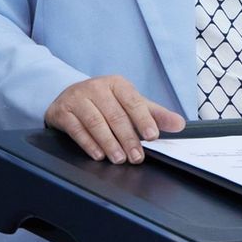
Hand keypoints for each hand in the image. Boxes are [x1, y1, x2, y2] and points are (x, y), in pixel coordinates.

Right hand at [45, 75, 185, 163]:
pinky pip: (77, 129)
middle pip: (115, 115)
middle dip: (128, 138)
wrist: (69, 97)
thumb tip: (179, 124)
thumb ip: (155, 114)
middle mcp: (96, 87)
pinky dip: (89, 144)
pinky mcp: (62, 111)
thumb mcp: (130, 104)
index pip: (133, 101)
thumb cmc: (105, 102)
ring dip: (109, 143)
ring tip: (119, 159)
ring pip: (96, 122)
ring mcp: (77, 98)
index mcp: (117, 83)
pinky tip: (99, 155)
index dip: (143, 119)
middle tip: (137, 157)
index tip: (152, 136)